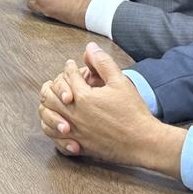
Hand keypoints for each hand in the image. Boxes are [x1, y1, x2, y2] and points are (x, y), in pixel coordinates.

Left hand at [37, 43, 185, 175]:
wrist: (144, 143)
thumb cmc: (134, 113)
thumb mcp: (120, 82)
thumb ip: (103, 63)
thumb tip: (90, 47)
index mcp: (83, 97)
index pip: (67, 76)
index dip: (70, 67)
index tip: (72, 65)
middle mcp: (75, 114)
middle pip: (50, 95)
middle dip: (53, 84)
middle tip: (60, 80)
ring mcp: (75, 132)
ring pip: (48, 116)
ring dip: (48, 106)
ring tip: (56, 100)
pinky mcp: (79, 146)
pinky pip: (55, 138)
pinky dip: (52, 128)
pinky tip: (59, 122)